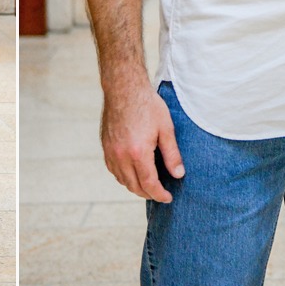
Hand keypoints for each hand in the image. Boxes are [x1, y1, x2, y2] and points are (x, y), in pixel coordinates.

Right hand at [100, 79, 184, 202]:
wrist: (124, 87)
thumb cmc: (147, 104)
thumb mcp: (166, 128)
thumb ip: (172, 154)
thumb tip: (178, 175)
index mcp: (138, 152)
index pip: (149, 184)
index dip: (160, 194)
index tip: (168, 198)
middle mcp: (121, 156)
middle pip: (134, 186)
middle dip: (148, 193)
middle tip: (160, 193)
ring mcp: (111, 151)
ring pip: (122, 180)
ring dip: (135, 186)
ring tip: (148, 184)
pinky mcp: (105, 146)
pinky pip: (113, 170)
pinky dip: (123, 176)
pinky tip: (133, 172)